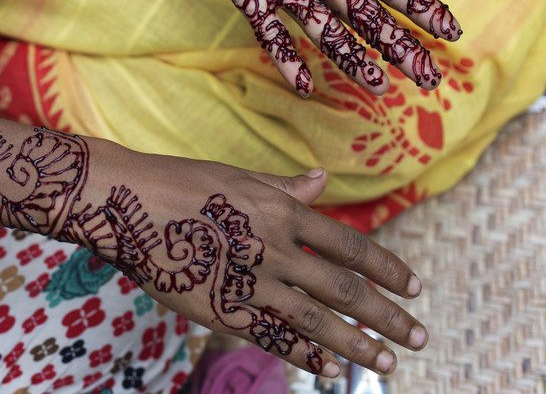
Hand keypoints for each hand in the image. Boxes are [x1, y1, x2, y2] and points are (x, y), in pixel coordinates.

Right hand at [67, 157, 426, 377]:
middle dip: (386, 316)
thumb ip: (286, 187)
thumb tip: (322, 181)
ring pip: (314, 320)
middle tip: (417, 338)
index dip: (387, 269)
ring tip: (387, 362)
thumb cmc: (183, 182)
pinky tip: (330, 369)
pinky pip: (271, 335)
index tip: (413, 287)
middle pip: (343, 289)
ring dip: (355, 343)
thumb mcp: (240, 177)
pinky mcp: (220, 307)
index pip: (350, 246)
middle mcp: (275, 248)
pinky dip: (304, 353)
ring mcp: (248, 281)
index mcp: (283, 210)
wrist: (128, 203)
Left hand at [173, 0, 461, 96]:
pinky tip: (303, 86)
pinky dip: (285, 58)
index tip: (451, 32)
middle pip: (367, 17)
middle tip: (428, 77)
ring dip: (352, 59)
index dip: (419, 7)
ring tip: (379, 87)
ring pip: (327, 32)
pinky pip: (270, 33)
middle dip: (398, 46)